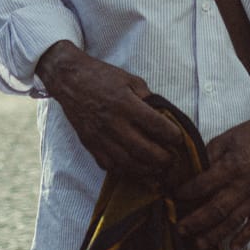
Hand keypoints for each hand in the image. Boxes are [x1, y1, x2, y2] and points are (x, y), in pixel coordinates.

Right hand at [36, 41, 180, 179]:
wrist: (70, 81)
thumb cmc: (102, 77)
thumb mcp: (130, 80)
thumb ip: (148, 98)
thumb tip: (164, 115)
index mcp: (126, 104)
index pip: (157, 126)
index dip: (173, 136)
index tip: (179, 139)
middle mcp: (114, 123)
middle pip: (145, 151)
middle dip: (164, 159)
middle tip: (172, 159)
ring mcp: (101, 137)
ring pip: (129, 164)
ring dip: (148, 170)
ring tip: (158, 169)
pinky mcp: (91, 145)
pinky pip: (111, 167)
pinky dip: (126, 171)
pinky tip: (136, 169)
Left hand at [175, 105, 249, 249]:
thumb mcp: (225, 139)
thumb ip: (208, 155)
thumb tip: (191, 171)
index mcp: (231, 166)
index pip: (204, 184)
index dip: (187, 192)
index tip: (174, 197)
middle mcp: (243, 184)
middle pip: (217, 209)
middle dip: (196, 221)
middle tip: (180, 230)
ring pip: (234, 221)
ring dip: (215, 235)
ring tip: (199, 245)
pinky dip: (246, 237)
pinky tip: (233, 247)